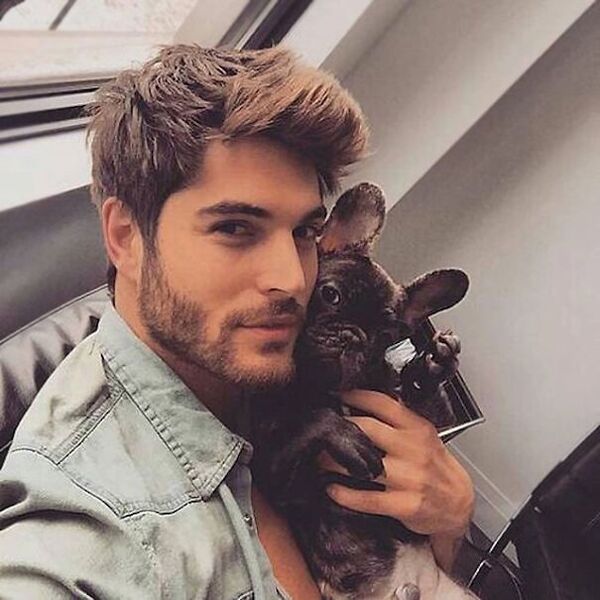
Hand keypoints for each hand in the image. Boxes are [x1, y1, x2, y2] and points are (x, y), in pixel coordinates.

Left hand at [321, 389, 474, 569]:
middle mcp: (413, 449)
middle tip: (322, 430)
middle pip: (367, 428)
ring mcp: (409, 478)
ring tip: (319, 459)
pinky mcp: (404, 504)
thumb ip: (399, 420)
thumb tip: (364, 402)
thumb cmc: (436, 466)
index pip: (382, 403)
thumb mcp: (424, 435)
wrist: (458, 503)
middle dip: (339, 428)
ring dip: (333, 462)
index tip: (336, 396)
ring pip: (362, 464)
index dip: (355, 396)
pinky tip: (332, 489)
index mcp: (417, 428)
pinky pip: (367, 499)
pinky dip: (344, 494)